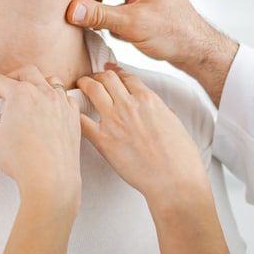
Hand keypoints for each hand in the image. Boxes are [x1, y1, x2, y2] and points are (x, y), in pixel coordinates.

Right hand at [0, 67, 82, 210]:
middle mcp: (44, 93)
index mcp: (22, 94)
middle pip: (26, 73)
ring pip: (50, 81)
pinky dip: (57, 97)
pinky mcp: (74, 117)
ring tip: (27, 93)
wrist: (51, 179)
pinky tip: (50, 106)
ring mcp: (62, 104)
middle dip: (10, 76)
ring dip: (37, 82)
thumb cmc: (23, 160)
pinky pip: (67, 98)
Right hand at [65, 0, 238, 104]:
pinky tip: (102, 26)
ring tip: (90, 21)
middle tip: (79, 13)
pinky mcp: (136, 1)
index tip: (81, 2)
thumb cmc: (175, 33)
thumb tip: (71, 10)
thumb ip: (100, 15)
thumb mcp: (133, 24)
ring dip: (93, 2)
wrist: (195, 51)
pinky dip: (102, 11)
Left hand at [76, 66, 208, 203]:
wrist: (174, 180)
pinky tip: (72, 113)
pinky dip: (74, 112)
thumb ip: (165, 113)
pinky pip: (80, 119)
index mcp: (149, 99)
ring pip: (92, 89)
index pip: (127, 77)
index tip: (111, 74)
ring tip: (79, 87)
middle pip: (107, 78)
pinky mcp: (102, 140)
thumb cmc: (181, 157)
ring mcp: (114, 121)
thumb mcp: (177, 126)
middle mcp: (129, 105)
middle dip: (98, 76)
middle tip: (92, 79)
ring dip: (84, 85)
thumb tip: (165, 109)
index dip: (117, 73)